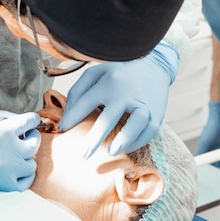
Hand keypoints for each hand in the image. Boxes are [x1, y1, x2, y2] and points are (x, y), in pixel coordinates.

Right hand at [0, 108, 40, 190]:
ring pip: (31, 165)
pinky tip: (15, 170)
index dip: (31, 120)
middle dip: (31, 137)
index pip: (31, 122)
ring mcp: (5, 171)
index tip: (30, 121)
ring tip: (15, 154)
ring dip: (26, 158)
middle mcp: (9, 151)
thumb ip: (3, 117)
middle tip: (24, 136)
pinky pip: (23, 185)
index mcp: (4, 130)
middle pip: (34, 144)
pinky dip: (23, 177)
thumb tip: (21, 122)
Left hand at [59, 42, 177, 158]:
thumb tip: (67, 115)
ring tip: (111, 152)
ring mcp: (142, 103)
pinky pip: (149, 130)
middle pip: (109, 117)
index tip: (62, 130)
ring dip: (124, 139)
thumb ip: (78, 91)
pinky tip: (126, 148)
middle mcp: (125, 93)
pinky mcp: (156, 112)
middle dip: (95, 138)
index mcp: (107, 83)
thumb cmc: (117, 74)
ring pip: (136, 123)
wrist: (153, 65)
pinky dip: (138, 141)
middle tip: (83, 155)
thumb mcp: (95, 73)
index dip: (71, 117)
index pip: (85, 102)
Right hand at [196, 101, 219, 173]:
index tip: (205, 177)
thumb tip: (195, 161)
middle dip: (216, 172)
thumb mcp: (206, 140)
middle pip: (212, 163)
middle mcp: (209, 149)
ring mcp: (217, 148)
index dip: (204, 170)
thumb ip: (201, 151)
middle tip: (219, 180)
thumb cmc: (212, 126)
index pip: (203, 162)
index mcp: (203, 148)